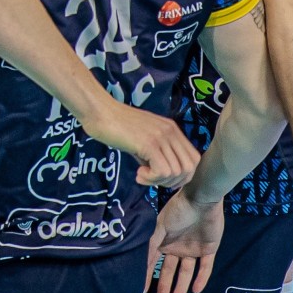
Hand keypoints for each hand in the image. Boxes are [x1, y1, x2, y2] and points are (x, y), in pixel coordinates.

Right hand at [80, 100, 198, 188]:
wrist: (98, 111)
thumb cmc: (114, 124)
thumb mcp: (142, 137)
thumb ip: (156, 152)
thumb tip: (161, 174)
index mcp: (172, 129)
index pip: (194, 159)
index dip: (182, 175)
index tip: (162, 178)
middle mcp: (171, 132)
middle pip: (189, 168)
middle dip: (173, 182)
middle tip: (152, 179)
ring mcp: (161, 137)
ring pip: (176, 172)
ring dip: (158, 181)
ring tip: (141, 176)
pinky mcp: (149, 144)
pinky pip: (163, 171)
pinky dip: (152, 179)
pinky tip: (138, 174)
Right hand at [147, 190, 222, 292]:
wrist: (202, 200)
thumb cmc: (177, 211)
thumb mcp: (159, 227)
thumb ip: (151, 246)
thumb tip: (139, 264)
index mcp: (163, 240)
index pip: (154, 261)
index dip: (148, 274)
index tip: (143, 289)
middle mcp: (176, 246)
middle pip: (170, 269)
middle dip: (166, 284)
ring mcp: (192, 249)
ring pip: (186, 271)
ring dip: (182, 286)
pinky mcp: (208, 250)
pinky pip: (205, 267)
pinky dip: (201, 279)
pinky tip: (196, 290)